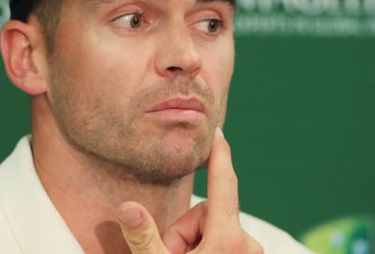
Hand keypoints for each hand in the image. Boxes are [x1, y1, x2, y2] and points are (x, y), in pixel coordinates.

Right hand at [116, 128, 263, 253]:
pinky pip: (222, 242)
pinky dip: (205, 250)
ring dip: (190, 243)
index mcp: (228, 240)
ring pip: (211, 228)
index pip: (223, 184)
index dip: (219, 155)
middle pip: (206, 212)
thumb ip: (144, 236)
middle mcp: (247, 245)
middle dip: (183, 231)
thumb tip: (127, 208)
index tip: (219, 133)